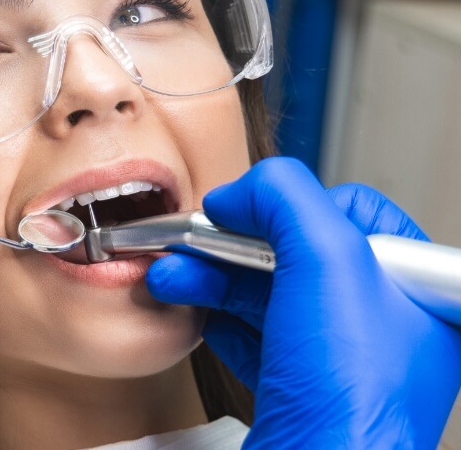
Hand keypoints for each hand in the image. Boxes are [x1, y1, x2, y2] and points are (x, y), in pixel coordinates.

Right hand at [146, 157, 460, 447]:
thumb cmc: (349, 397)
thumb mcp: (329, 261)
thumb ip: (288, 199)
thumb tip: (243, 191)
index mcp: (415, 289)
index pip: (352, 211)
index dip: (288, 207)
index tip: (240, 213)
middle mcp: (384, 323)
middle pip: (296, 251)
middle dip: (232, 243)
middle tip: (191, 242)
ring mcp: (339, 359)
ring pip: (266, 292)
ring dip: (209, 275)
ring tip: (173, 275)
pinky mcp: (298, 388)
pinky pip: (250, 334)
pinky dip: (214, 316)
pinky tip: (191, 308)